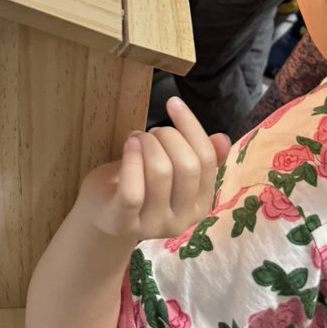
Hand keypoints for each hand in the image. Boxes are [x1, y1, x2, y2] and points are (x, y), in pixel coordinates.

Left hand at [75, 97, 230, 242]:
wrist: (103, 210)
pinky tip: (129, 143)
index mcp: (200, 204)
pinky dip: (132, 159)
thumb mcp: (173, 168)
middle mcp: (182, 220)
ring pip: (161, 173)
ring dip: (148, 143)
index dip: (191, 127)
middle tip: (152, 131)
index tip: (174, 103)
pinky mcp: (124, 222)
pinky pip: (133, 191)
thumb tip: (223, 139)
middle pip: (187, 166)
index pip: (207, 160)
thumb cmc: (141, 182)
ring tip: (137, 138)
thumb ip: (200, 157)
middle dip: (169, 136)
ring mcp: (153, 225)